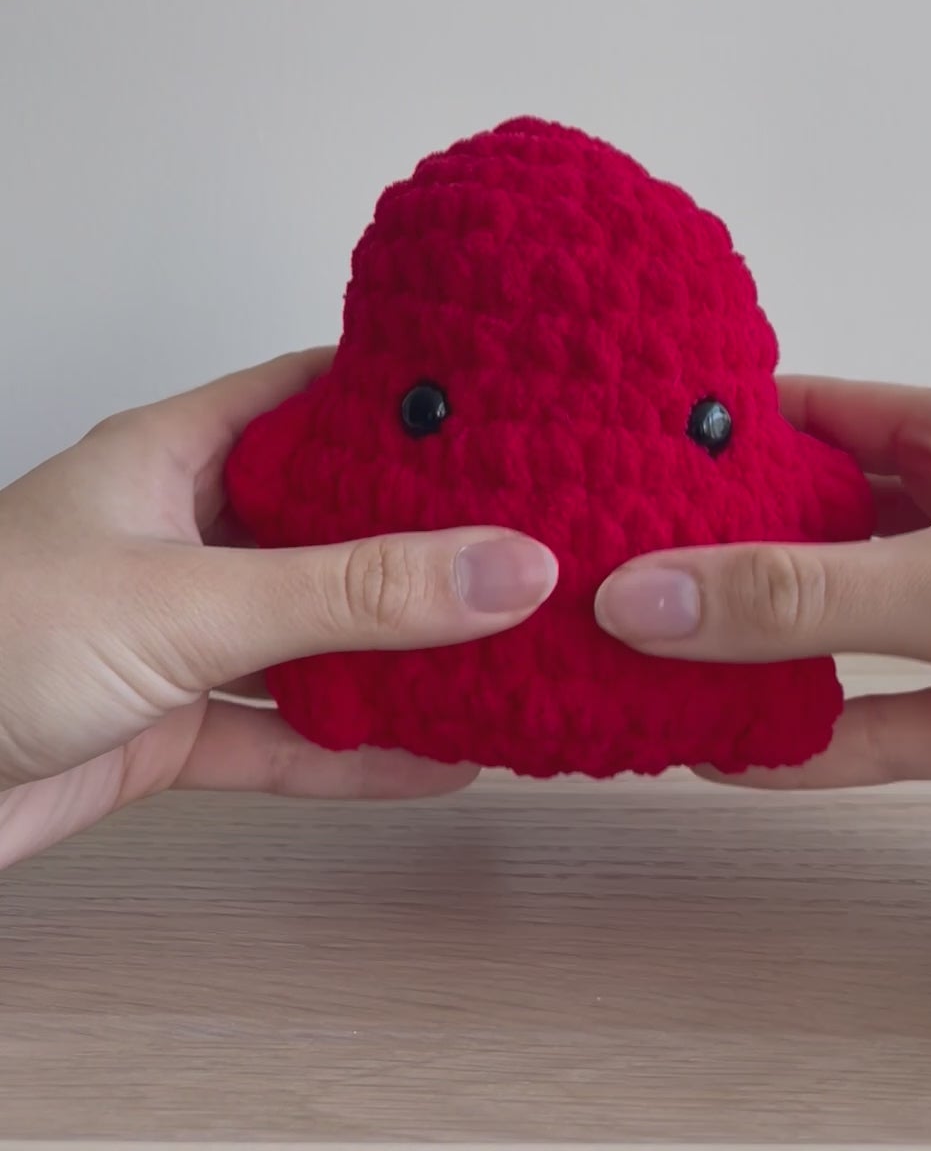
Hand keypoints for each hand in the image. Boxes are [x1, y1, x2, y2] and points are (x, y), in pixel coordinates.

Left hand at [0, 351, 556, 866]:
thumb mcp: (191, 601)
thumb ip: (350, 593)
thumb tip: (505, 564)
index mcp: (172, 454)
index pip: (311, 394)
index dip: (405, 396)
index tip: (510, 403)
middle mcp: (180, 533)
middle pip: (328, 521)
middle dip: (425, 536)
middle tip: (540, 537)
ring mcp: (176, 632)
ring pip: (314, 634)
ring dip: (400, 654)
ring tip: (514, 651)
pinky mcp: (166, 725)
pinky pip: (283, 734)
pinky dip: (355, 751)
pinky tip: (440, 760)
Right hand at [595, 379, 930, 814]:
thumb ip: (800, 596)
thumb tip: (639, 595)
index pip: (817, 413)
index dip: (721, 429)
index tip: (615, 450)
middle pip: (817, 527)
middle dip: (720, 552)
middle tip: (609, 570)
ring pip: (843, 632)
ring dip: (758, 656)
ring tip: (647, 666)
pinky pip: (886, 724)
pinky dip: (814, 744)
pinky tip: (734, 758)